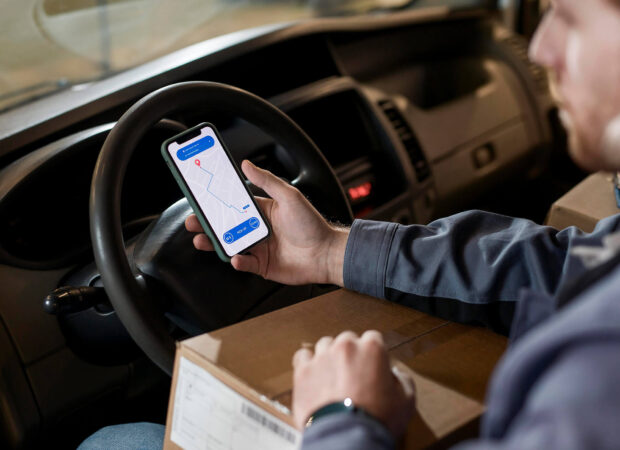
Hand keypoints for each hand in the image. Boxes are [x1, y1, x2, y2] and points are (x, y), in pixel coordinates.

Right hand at [185, 160, 348, 285]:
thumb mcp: (289, 196)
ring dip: (213, 243)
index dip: (216, 202)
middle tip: (192, 221)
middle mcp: (257, 229)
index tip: (200, 198)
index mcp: (261, 210)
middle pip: (225, 226)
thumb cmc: (311, 223)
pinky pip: (244, 263)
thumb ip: (267, 181)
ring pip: (229, 244)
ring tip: (200, 240)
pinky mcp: (262, 266)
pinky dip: (237, 261)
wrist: (326, 253)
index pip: (233, 204)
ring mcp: (258, 248)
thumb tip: (246, 164)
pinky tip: (235, 257)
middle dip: (206, 224)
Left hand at [292, 330, 415, 437]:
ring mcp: (322, 357)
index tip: (372, 367)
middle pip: (347, 340)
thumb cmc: (376, 420)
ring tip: (333, 378)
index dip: (373, 354)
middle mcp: (346, 346)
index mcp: (372, 348)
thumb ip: (403, 380)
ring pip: (325, 346)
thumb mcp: (406, 400)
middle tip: (353, 376)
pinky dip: (308, 364)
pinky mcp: (303, 370)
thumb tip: (396, 376)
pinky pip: (303, 357)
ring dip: (329, 358)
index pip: (372, 338)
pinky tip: (314, 376)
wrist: (347, 438)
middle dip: (350, 355)